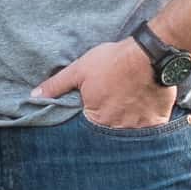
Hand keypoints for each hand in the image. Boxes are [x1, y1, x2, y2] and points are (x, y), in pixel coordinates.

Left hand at [29, 36, 174, 129]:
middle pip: (109, 133)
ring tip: (129, 108)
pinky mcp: (156, 123)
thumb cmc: (112, 61)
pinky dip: (147, 125)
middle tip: (115, 105)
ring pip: (129, 134)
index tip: (97, 106)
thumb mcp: (80, 69)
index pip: (88, 128)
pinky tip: (145, 112)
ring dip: (127, 125)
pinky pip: (151, 132)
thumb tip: (34, 95)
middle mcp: (116, 128)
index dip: (91, 116)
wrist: (148, 54)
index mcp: (96, 118)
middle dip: (110, 123)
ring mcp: (137, 127)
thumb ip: (57, 85)